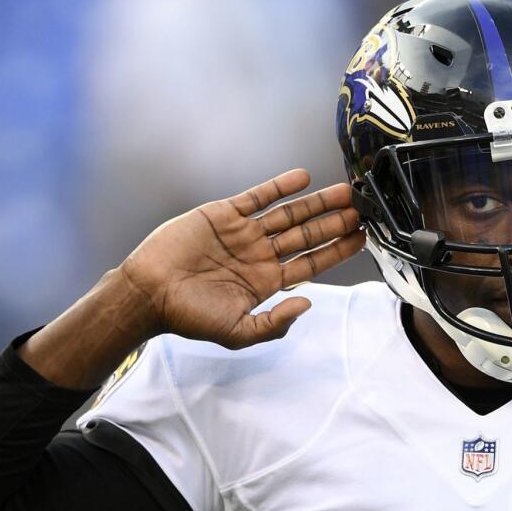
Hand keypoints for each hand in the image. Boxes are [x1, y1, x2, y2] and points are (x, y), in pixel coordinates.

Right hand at [117, 169, 363, 349]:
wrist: (149, 293)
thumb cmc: (189, 316)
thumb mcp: (237, 332)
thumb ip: (274, 323)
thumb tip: (307, 305)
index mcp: (266, 282)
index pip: (311, 263)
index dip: (337, 250)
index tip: (362, 238)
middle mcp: (260, 254)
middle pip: (307, 235)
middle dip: (335, 222)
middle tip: (362, 209)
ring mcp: (243, 233)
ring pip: (288, 214)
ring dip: (316, 202)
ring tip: (344, 192)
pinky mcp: (224, 214)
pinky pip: (258, 197)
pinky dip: (280, 186)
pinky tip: (303, 178)